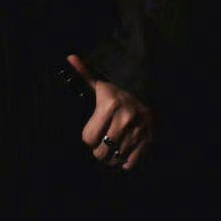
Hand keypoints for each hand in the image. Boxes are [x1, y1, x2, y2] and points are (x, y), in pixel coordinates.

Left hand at [65, 53, 154, 171]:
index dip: (88, 137)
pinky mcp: (148, 139)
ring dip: (111, 157)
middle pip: (100, 152)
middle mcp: (125, 118)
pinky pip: (131, 162)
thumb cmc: (118, 93)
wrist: (149, 95)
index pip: (88, 138)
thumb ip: (84, 74)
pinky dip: (125, 162)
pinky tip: (123, 153)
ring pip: (115, 158)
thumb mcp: (101, 84)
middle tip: (101, 144)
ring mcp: (138, 130)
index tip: (92, 134)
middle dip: (98, 150)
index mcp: (109, 105)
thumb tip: (70, 58)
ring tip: (111, 149)